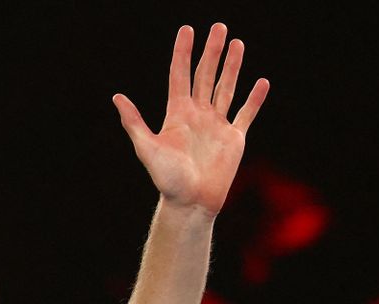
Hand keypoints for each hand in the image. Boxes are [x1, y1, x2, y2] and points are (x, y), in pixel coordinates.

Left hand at [113, 23, 269, 215]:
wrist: (190, 202)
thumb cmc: (167, 179)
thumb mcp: (147, 148)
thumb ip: (134, 122)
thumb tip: (117, 97)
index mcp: (177, 114)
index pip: (180, 75)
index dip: (183, 53)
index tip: (186, 30)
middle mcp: (197, 116)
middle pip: (205, 76)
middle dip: (211, 52)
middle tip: (218, 27)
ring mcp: (216, 125)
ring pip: (226, 88)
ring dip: (232, 66)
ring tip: (237, 43)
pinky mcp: (234, 139)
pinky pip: (246, 113)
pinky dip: (254, 98)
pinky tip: (261, 82)